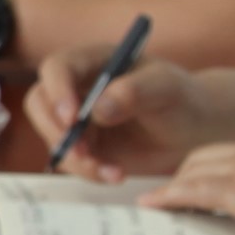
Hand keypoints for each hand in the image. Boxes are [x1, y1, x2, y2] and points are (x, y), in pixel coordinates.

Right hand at [19, 45, 230, 178]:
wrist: (194, 130)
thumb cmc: (182, 99)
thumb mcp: (166, 88)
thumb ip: (135, 92)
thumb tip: (98, 109)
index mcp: (94, 61)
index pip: (58, 68)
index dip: (57, 91)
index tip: (73, 118)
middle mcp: (79, 87)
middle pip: (40, 103)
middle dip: (55, 131)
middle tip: (82, 152)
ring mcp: (78, 118)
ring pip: (53, 137)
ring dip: (75, 158)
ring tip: (111, 170)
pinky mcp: (85, 146)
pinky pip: (72, 161)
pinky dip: (90, 172)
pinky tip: (116, 174)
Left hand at [159, 129, 234, 234]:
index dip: (211, 166)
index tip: (197, 179)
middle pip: (208, 155)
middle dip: (184, 173)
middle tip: (167, 193)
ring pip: (196, 169)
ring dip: (172, 186)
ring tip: (156, 202)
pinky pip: (194, 190)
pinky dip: (170, 197)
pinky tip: (156, 205)